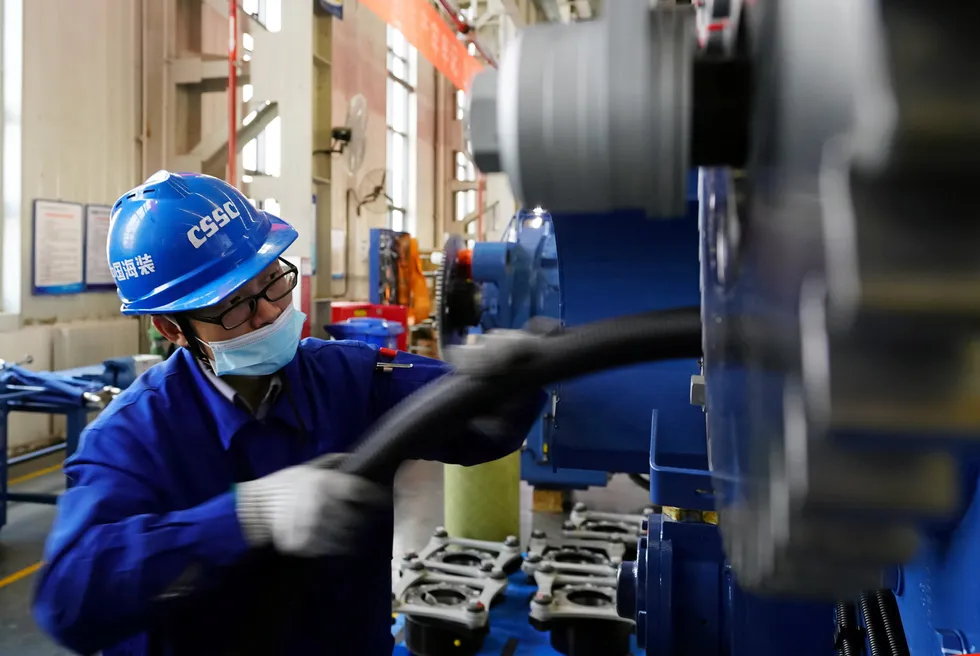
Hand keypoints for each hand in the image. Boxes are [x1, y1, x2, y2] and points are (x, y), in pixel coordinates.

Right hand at [235, 464, 390, 556]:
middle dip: (357, 520)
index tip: (383, 500)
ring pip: (342, 536)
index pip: (361, 490)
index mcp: (325, 482)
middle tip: (358, 520)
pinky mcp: (303, 545)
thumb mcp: (306, 468)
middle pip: (353, 518)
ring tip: (345, 536)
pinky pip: (326, 549)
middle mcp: (323, 503)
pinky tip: (328, 544)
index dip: (374, 496)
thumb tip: (354, 458)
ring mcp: (312, 526)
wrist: (250, 508)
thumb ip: (331, 463)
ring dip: (346, 536)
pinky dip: (329, 548)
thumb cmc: (280, 485)